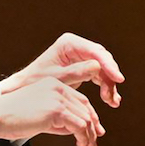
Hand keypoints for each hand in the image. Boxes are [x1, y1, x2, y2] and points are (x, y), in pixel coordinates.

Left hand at [0, 33, 124, 107]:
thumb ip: (76, 72)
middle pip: (102, 59)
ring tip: (112, 102)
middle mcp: (77, 46)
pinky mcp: (83, 67)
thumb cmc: (36, 80)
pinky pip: (99, 75)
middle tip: (113, 95)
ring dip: (109, 85)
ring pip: (103, 69)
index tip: (118, 79)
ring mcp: (81, 56)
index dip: (108, 65)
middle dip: (110, 77)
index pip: (94, 52)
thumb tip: (98, 68)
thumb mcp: (57, 78)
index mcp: (69, 43)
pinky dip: (105, 87)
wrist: (26, 87)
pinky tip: (111, 100)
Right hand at [0, 77, 104, 145]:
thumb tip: (74, 131)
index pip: (80, 101)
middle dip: (92, 130)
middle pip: (86, 109)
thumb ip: (57, 119)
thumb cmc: (10, 118)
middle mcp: (58, 87)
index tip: (94, 133)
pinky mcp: (56, 110)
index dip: (90, 118)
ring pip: (85, 119)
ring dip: (89, 138)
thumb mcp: (38, 115)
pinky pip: (79, 126)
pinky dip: (84, 139)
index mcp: (53, 84)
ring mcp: (57, 98)